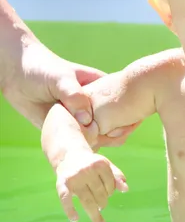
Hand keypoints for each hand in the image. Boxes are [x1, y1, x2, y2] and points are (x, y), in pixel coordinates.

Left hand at [2, 40, 138, 145]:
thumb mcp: (61, 78)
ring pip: (98, 136)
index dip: (128, 113)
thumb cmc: (43, 69)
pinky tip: (82, 152)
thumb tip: (86, 120)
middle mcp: (93, 106)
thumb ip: (74, 96)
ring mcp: (80, 119)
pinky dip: (82, 149)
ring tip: (96, 145)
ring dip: (99, 143)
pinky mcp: (66, 130)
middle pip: (113, 123)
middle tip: (114, 137)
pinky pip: (78, 142)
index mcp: (100, 89)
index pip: (121, 103)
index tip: (132, 122)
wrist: (16, 74)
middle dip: (116, 132)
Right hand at [56, 150, 128, 221]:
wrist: (69, 155)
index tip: (107, 193)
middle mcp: (87, 170)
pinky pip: (65, 198)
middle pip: (99, 193)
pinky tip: (74, 219)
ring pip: (86, 199)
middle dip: (103, 202)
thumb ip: (116, 176)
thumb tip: (126, 189)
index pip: (110, 184)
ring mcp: (74, 177)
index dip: (110, 191)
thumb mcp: (106, 165)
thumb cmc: (91, 163)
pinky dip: (70, 210)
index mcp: (100, 164)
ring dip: (94, 213)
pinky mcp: (62, 183)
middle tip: (102, 206)